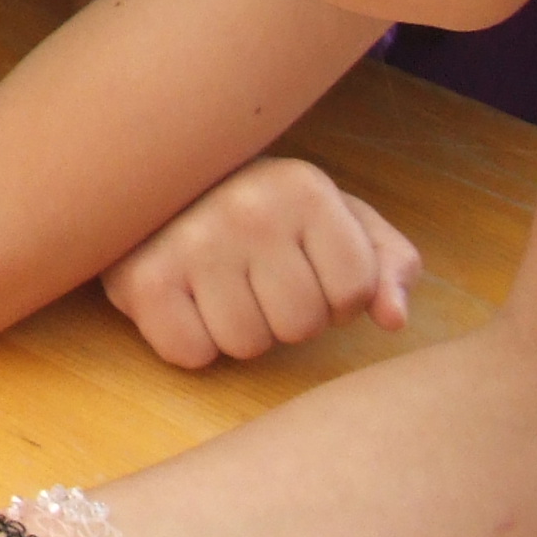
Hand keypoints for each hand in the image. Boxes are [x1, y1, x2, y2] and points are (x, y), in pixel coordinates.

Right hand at [100, 157, 418, 368]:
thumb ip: (384, 262)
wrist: (156, 183)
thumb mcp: (333, 217)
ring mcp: (191, 243)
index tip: (305, 270)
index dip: (336, 297)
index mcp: (304, 189)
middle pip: (300, 326)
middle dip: (285, 316)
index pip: (355, 292)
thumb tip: (394, 318)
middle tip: (256, 279)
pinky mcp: (143, 279)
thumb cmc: (261, 210)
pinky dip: (189, 340)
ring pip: (247, 345)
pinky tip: (184, 300)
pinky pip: (190, 354)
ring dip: (237, 330)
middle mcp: (249, 210)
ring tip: (219, 287)